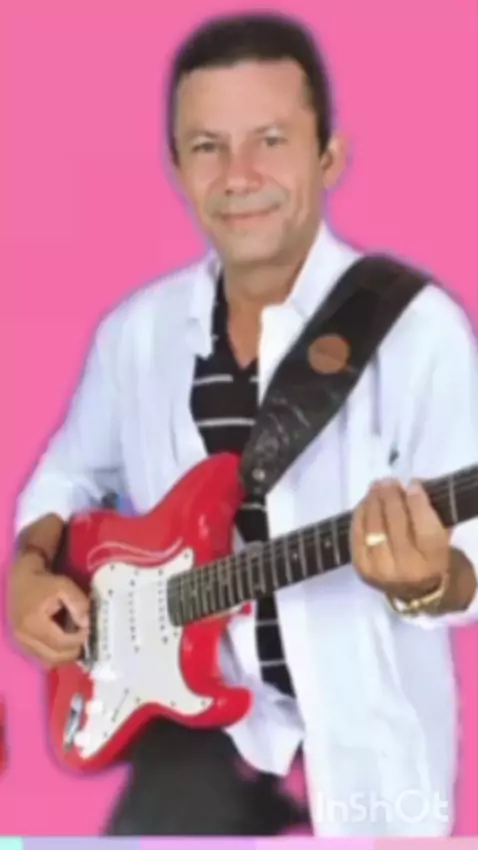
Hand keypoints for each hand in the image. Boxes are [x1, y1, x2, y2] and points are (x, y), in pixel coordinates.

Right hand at [8, 552, 89, 665]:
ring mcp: (22, 643)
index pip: (60, 642)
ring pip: (48, 661)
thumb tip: (87, 624)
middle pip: (54, 657)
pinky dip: (56, 654)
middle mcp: (24, 637)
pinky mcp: (23, 645)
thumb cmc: (44, 582)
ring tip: (76, 641)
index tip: (89, 630)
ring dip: (65, 655)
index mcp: (33, 623)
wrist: (23, 580)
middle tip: (85, 637)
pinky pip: (42, 658)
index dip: (78, 640)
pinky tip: (65, 643)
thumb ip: (78, 603)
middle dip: (74, 650)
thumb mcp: (64, 586)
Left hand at [350, 478, 449, 601]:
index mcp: (433, 560)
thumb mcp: (440, 536)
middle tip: (389, 481)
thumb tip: (411, 484)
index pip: (424, 526)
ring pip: (374, 527)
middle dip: (391, 497)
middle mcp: (406, 568)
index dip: (416, 502)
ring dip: (373, 501)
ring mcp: (380, 570)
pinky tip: (366, 501)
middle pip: (396, 523)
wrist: (414, 590)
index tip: (412, 483)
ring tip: (376, 486)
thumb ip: (429, 511)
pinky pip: (358, 534)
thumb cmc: (429, 556)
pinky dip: (361, 514)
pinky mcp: (361, 568)